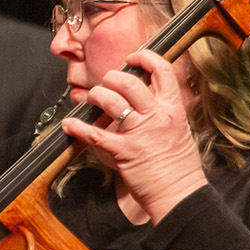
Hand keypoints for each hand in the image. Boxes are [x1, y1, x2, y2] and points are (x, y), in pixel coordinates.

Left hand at [59, 49, 206, 222]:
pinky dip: (78, 128)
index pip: (163, 70)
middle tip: (106, 82)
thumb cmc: (178, 165)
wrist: (179, 192)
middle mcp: (156, 116)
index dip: (145, 57)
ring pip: (112, 101)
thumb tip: (144, 98)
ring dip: (96, 95)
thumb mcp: (179, 129)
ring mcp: (139, 133)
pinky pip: (95, 135)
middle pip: (130, 82)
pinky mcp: (124, 151)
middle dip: (112, 77)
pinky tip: (69, 124)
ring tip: (93, 98)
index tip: (132, 57)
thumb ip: (163, 111)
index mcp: (173, 109)